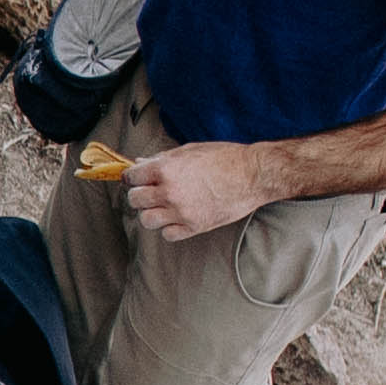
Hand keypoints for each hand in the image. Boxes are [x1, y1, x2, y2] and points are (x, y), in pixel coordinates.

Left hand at [115, 138, 269, 243]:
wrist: (254, 174)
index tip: (137, 179)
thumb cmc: (225, 158)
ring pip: (147, 220)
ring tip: (165, 206)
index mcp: (166, 169)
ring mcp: (181, 211)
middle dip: (140, 195)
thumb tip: (140, 163)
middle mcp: (169, 191)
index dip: (132, 177)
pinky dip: (170, 227)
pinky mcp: (194, 226)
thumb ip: (162, 159)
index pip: (131, 177)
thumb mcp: (190, 150)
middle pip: (134, 200)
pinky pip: (168, 234)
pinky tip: (179, 217)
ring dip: (152, 213)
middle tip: (151, 192)